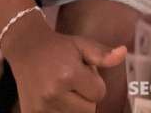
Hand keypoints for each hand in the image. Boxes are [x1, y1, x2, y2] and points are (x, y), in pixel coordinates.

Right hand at [2, 15, 126, 111]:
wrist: (27, 49)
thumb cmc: (59, 47)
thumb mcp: (82, 44)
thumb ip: (103, 54)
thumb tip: (123, 53)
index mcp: (69, 74)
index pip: (99, 93)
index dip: (95, 83)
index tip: (85, 73)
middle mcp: (54, 94)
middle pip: (88, 110)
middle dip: (86, 97)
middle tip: (75, 82)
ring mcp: (41, 108)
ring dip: (74, 107)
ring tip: (65, 90)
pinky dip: (61, 112)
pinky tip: (56, 99)